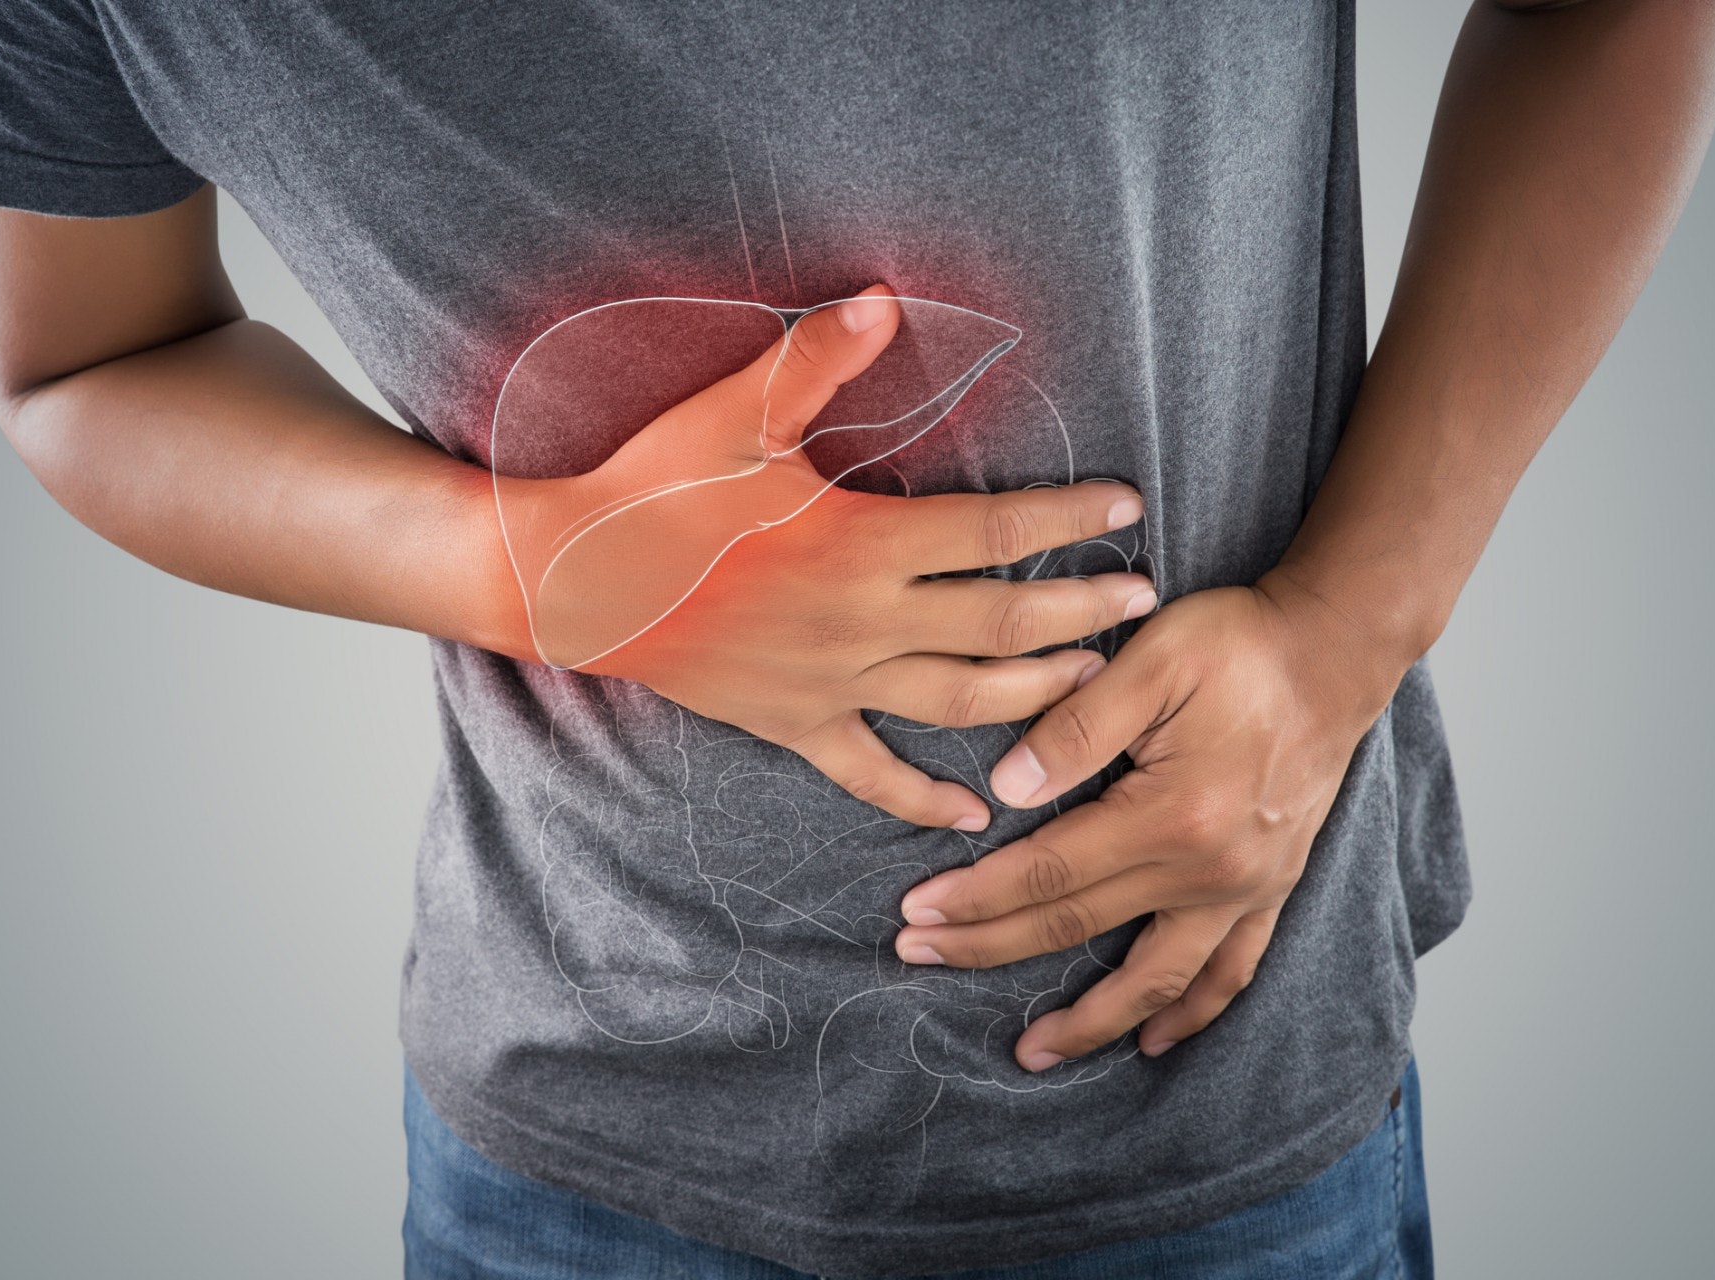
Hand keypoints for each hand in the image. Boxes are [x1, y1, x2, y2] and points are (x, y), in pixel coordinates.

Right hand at [498, 286, 1155, 830]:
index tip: (1127, 508)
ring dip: (1035, 695)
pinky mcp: (794, 723)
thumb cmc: (654, 489)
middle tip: (1144, 601)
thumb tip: (887, 297)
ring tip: (1092, 682)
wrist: (570, 579)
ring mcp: (832, 683)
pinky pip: (872, 776)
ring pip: (959, 703)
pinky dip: (925, 800)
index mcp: (862, 543)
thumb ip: (817, 357)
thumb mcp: (734, 412)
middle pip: (1001, 625)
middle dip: (1082, 614)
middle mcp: (862, 623)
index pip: (995, 533)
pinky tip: (974, 816)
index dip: (1068, 520)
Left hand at [890, 569, 1405, 1065]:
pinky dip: (1190, 1013)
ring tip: (1033, 1050)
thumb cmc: (1241, 645)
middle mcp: (1210, 869)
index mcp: (1172, 815)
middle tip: (919, 957)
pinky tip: (1151, 1038)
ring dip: (1090, 1020)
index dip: (976, 898)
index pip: (1048, 872)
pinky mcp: (1272, 888)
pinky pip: (1229, 972)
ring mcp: (1246, 888)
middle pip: (1079, 926)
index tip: (917, 913)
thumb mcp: (1153, 659)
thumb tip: (1005, 791)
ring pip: (1156, 979)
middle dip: (991, 946)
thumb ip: (1076, 726)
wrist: (1335, 650)